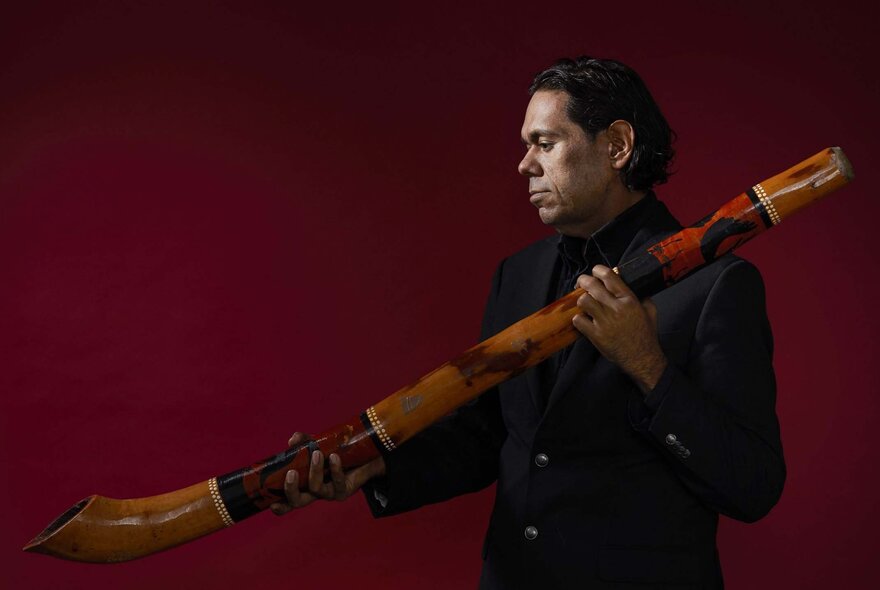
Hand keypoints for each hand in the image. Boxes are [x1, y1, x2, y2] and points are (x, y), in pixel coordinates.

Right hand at [269, 432, 385, 514]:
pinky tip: (334, 457)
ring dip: (315, 472)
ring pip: (317, 489)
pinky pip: (338, 482)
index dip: (281, 506)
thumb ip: (304, 441)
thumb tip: (292, 439)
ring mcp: (329, 493)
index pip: (288, 500)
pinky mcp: (344, 490)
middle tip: (291, 473)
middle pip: (299, 502)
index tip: (272, 504)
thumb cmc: (334, 453)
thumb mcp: (317, 445)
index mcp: (303, 486)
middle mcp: (314, 493)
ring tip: (317, 453)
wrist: (362, 458)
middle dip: (291, 490)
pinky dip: (335, 469)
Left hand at [573, 265, 666, 393]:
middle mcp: (615, 307)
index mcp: (629, 299)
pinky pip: (578, 320)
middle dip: (582, 281)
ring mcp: (604, 321)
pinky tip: (583, 320)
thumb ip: (643, 296)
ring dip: (581, 300)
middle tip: (580, 284)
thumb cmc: (647, 335)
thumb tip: (635, 286)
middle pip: (591, 285)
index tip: (594, 272)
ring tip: (584, 303)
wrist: (642, 358)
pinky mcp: (596, 335)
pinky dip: (578, 319)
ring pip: (583, 300)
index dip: (597, 270)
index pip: (609, 276)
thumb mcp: (650, 311)